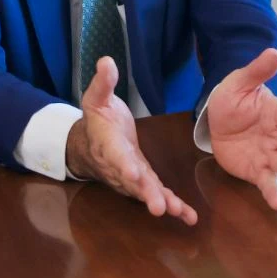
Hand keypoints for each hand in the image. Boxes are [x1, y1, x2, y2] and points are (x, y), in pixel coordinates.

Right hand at [66, 56, 197, 225]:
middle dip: (146, 194)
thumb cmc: (97, 119)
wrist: (88, 144)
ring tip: (179, 214)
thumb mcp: (96, 98)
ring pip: (146, 192)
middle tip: (159, 207)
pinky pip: (157, 195)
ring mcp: (131, 178)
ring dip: (163, 203)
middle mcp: (119, 166)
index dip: (124, 166)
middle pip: (133, 182)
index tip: (134, 174)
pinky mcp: (143, 182)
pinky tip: (188, 216)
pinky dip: (173, 206)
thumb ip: (103, 83)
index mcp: (108, 144)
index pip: (115, 156)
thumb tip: (107, 61)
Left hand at [207, 48, 276, 210]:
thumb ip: (257, 71)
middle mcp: (276, 135)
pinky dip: (272, 193)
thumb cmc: (232, 98)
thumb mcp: (239, 82)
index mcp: (274, 112)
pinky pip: (266, 182)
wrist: (218, 120)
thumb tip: (274, 52)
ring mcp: (268, 154)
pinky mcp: (257, 170)